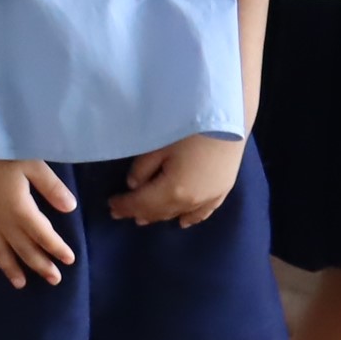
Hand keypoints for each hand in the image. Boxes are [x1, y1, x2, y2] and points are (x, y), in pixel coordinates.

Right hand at [0, 151, 79, 286]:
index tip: (69, 260)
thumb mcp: (32, 163)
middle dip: (39, 265)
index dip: (57, 248)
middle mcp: (0, 220)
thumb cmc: (0, 147)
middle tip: (54, 280)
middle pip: (22, 248)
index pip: (43, 235)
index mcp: (20, 210)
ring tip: (19, 283)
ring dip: (9, 267)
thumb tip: (71, 209)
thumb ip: (51, 187)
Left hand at [108, 131, 242, 227]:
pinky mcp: (223, 190)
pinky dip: (190, 218)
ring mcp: (210, 198)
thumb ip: (143, 168)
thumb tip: (134, 186)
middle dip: (138, 212)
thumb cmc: (191, 127)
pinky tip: (182, 222)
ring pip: (178, 213)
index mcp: (172, 191)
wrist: (230, 117)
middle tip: (120, 212)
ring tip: (142, 217)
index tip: (110, 206)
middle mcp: (191, 202)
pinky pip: (203, 212)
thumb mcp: (158, 144)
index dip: (124, 205)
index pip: (141, 203)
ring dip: (160, 216)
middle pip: (159, 212)